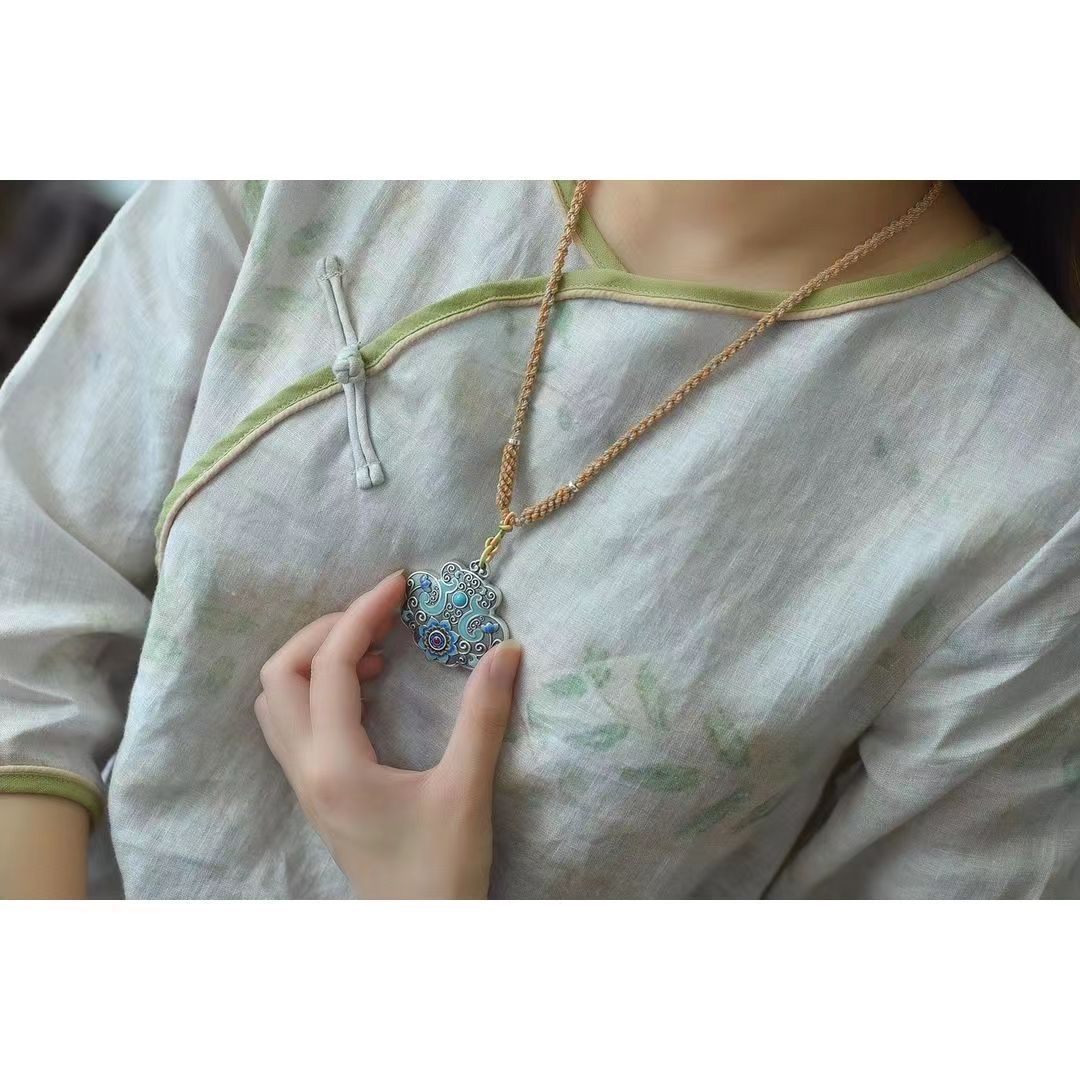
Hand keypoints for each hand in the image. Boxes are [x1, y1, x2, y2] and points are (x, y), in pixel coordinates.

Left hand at [255, 569, 522, 898]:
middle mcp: (306, 770)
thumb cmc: (443, 871)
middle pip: (282, 674)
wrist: (422, 938)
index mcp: (335, 765)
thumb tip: (507, 648)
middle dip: (328, 630)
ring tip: (378, 649)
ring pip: (279, 699)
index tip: (399, 584)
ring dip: (319, 659)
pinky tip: (373, 688)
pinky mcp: (318, 793)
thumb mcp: (467, 792)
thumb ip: (484, 716)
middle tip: (383, 616)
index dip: (362, 614)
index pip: (331, 666)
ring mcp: (306, 784)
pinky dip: (322, 687)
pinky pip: (296, 721)